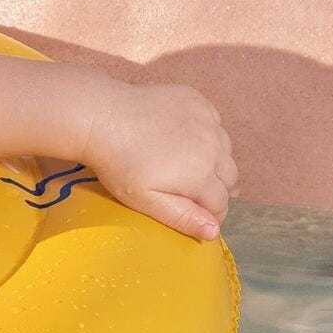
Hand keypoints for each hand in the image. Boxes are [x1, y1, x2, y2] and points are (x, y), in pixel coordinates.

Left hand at [82, 79, 235, 239]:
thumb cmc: (119, 164)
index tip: (196, 216)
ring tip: (188, 167)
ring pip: (225, 150)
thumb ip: (183, 217)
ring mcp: (207, 120)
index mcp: (202, 175)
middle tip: (190, 192)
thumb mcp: (146, 200)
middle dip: (217, 190)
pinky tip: (183, 139)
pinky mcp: (198, 101)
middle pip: (230, 177)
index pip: (221, 204)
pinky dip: (207, 135)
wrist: (102, 117)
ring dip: (215, 162)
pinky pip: (214, 124)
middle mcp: (213, 147)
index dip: (211, 215)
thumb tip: (214, 232)